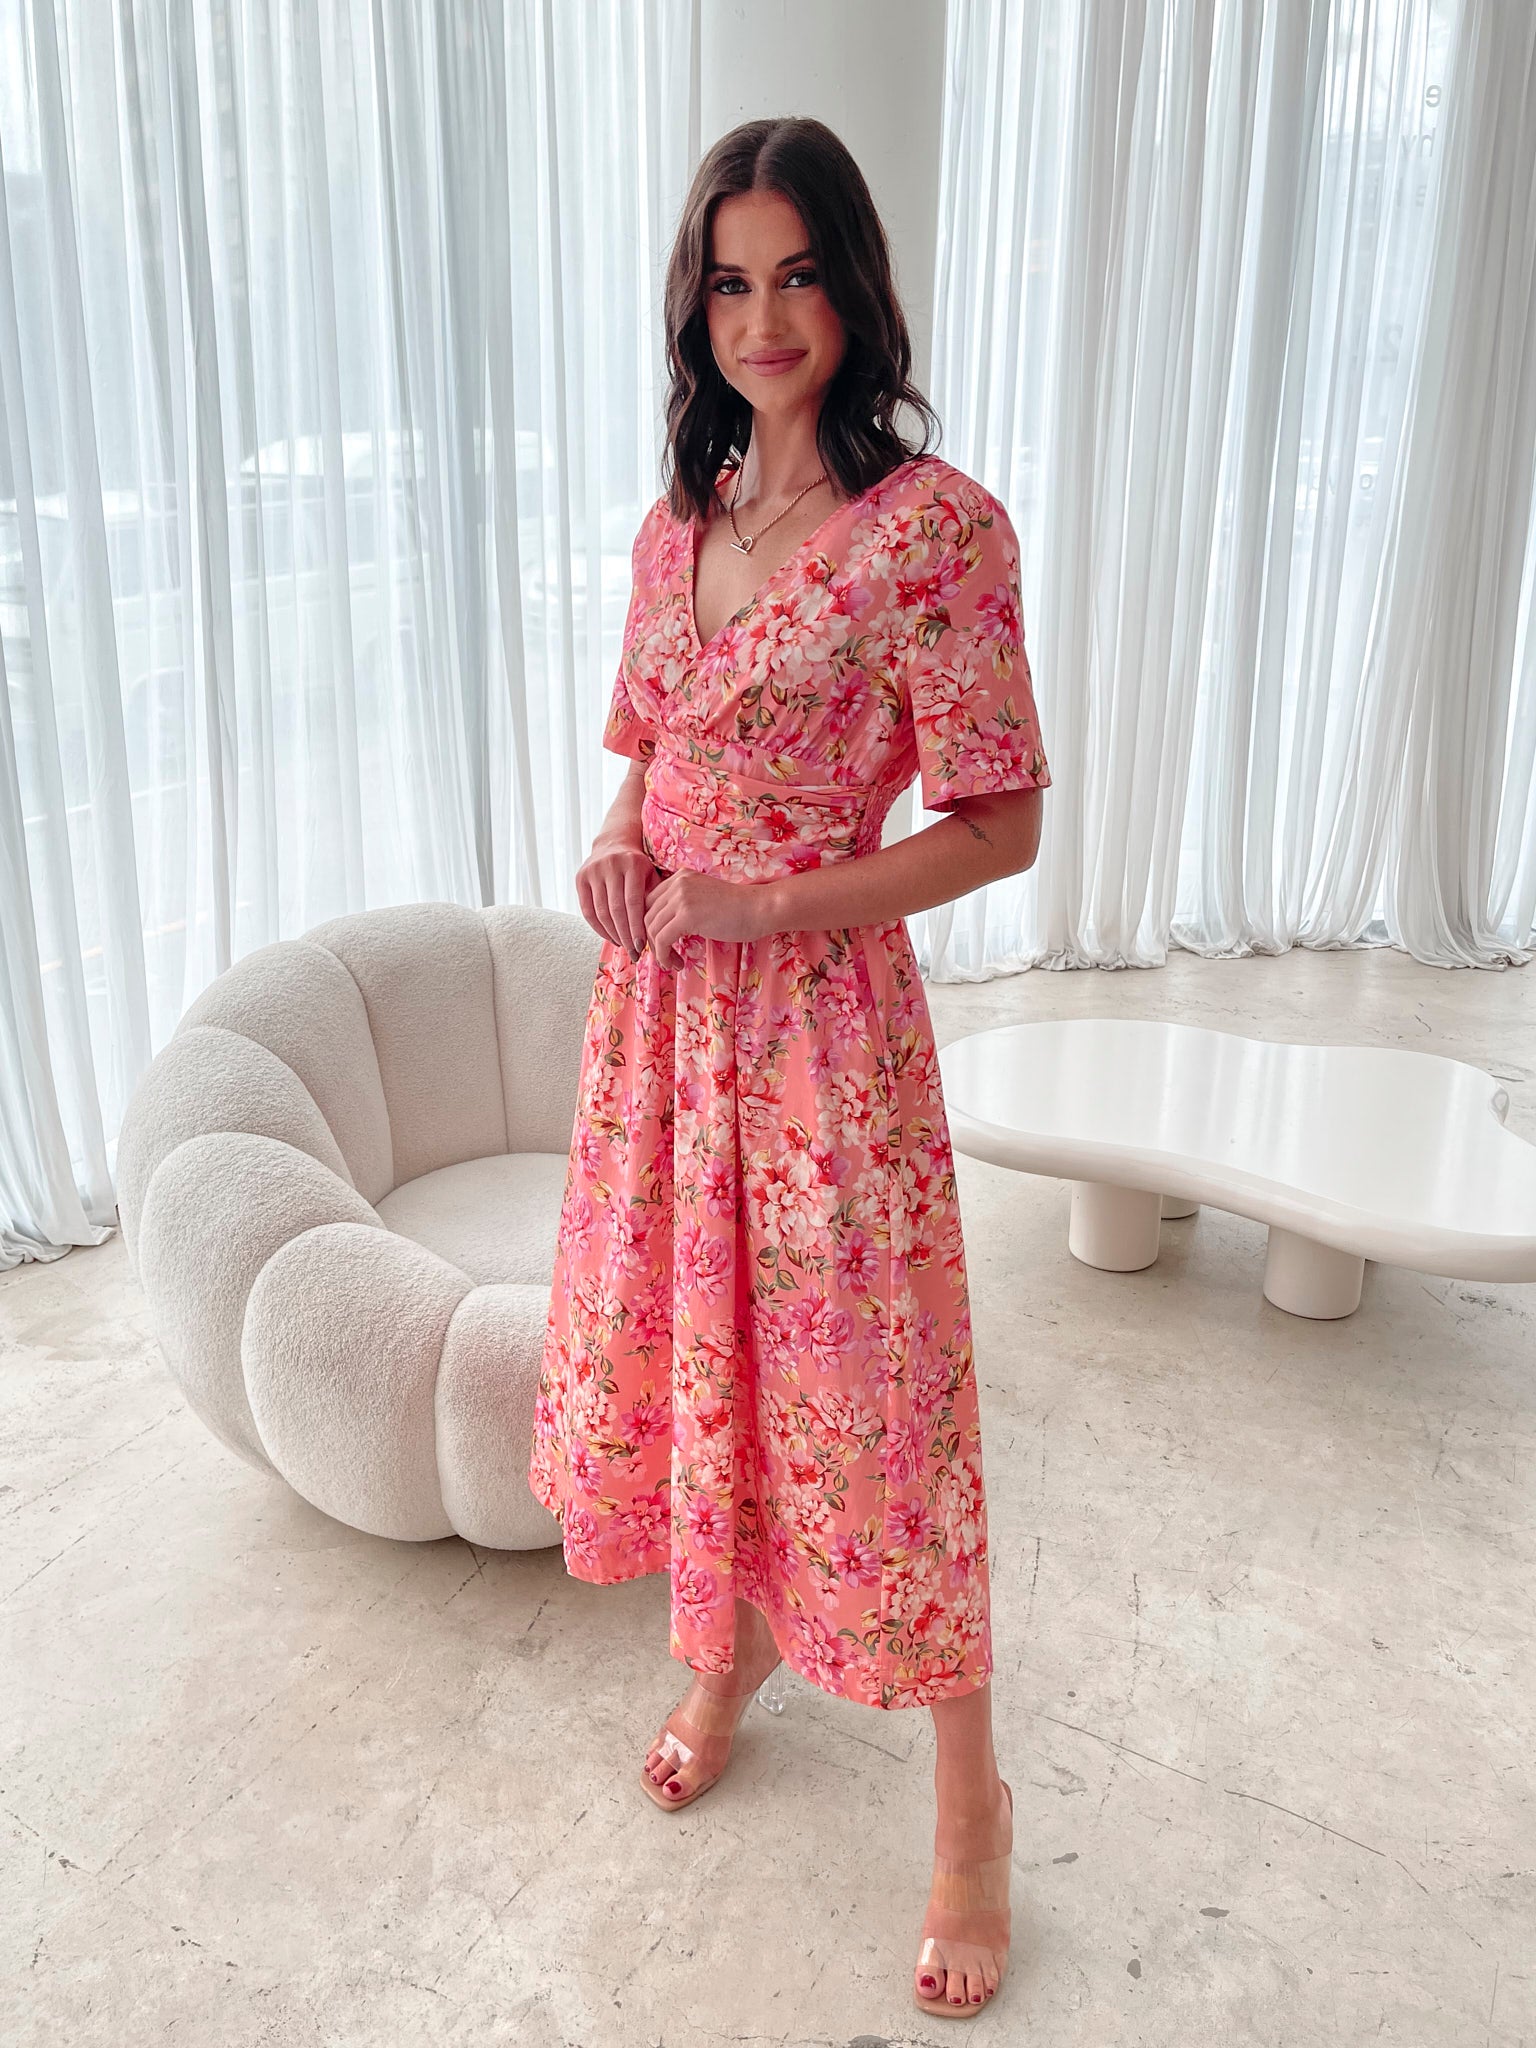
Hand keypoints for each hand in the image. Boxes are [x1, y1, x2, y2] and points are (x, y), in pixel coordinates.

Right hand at [576, 833, 657, 957]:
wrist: (614, 845)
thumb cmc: (639, 867)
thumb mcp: (651, 876)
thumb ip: (656, 898)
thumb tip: (663, 932)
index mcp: (632, 863)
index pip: (633, 902)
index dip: (637, 927)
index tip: (643, 947)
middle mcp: (610, 865)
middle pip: (616, 909)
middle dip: (625, 935)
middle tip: (634, 953)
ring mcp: (593, 871)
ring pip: (601, 912)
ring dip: (612, 934)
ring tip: (624, 946)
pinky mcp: (580, 878)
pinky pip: (587, 911)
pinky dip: (599, 929)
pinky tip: (610, 937)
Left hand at [643, 868, 776, 969]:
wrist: (760, 909)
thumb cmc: (739, 910)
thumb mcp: (704, 900)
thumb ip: (684, 907)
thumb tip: (663, 931)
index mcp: (681, 877)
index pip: (650, 902)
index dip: (651, 926)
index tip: (662, 943)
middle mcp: (677, 883)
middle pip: (647, 915)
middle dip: (652, 940)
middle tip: (667, 957)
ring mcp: (681, 897)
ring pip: (651, 929)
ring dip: (659, 951)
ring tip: (674, 962)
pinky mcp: (687, 915)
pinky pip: (661, 939)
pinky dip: (664, 955)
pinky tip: (676, 963)